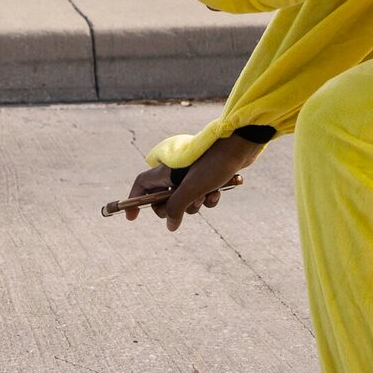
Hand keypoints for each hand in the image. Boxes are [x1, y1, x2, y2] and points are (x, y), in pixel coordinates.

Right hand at [115, 131, 266, 232]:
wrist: (240, 146)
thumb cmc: (213, 163)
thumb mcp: (191, 189)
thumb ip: (176, 208)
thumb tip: (170, 225)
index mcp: (165, 171)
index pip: (142, 186)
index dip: (134, 201)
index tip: (132, 218)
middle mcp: (175, 172)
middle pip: (164, 199)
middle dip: (176, 207)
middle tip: (185, 205)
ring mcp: (192, 175)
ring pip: (186, 200)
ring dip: (197, 203)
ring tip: (207, 193)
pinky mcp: (207, 178)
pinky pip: (202, 196)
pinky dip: (209, 198)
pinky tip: (218, 191)